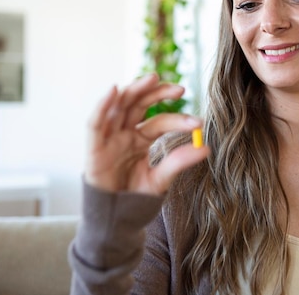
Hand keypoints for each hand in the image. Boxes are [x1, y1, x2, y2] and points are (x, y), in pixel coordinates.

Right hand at [85, 73, 208, 194]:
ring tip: (152, 78)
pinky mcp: (94, 147)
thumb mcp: (161, 179)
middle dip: (157, 92)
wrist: (115, 220)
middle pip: (139, 104)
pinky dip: (102, 105)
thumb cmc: (136, 198)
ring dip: (134, 89)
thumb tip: (205, 148)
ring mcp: (109, 138)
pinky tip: (114, 91)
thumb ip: (178, 162)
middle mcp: (125, 132)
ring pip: (119, 105)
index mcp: (141, 138)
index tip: (198, 123)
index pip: (160, 122)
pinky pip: (95, 122)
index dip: (177, 119)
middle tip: (179, 89)